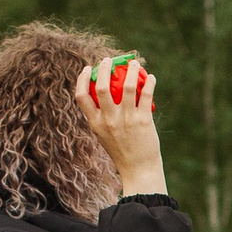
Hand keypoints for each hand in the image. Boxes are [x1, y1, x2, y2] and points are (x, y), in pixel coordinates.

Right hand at [73, 58, 166, 199]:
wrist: (139, 170)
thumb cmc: (122, 152)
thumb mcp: (104, 135)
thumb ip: (101, 117)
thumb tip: (104, 93)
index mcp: (95, 123)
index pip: (81, 96)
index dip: (82, 79)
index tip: (88, 68)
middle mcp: (108, 120)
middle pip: (101, 87)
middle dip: (104, 69)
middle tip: (108, 61)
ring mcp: (126, 120)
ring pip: (126, 86)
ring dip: (130, 70)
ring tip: (133, 63)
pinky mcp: (143, 120)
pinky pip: (145, 94)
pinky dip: (149, 82)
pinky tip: (150, 77)